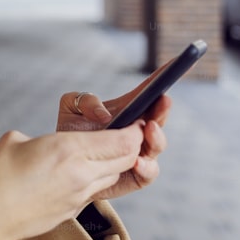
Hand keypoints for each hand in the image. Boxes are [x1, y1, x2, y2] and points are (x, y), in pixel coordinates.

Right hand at [0, 124, 143, 239]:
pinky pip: (96, 189)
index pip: (123, 141)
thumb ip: (43, 138)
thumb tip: (51, 144)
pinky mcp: (74, 210)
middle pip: (127, 159)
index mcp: (68, 150)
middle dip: (131, 145)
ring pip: (114, 175)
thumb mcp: (15, 139)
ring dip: (114, 162)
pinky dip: (96, 178)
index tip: (133, 122)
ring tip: (101, 151)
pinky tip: (79, 171)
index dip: (134, 130)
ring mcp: (79, 195)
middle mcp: (81, 173)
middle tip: (125, 133)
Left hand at [56, 71, 174, 199]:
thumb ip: (84, 100)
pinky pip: (148, 172)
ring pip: (157, 144)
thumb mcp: (71, 108)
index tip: (174, 64)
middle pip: (158, 118)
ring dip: (157, 137)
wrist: (65, 166)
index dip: (162, 78)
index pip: (149, 92)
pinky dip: (146, 167)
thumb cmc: (71, 133)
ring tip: (148, 129)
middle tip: (162, 100)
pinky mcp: (136, 175)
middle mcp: (138, 130)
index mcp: (128, 110)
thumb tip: (104, 114)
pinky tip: (136, 161)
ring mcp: (140, 152)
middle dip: (162, 108)